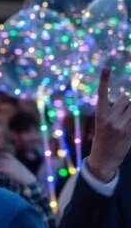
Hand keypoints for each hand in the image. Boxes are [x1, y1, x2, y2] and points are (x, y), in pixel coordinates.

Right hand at [87, 67, 130, 181]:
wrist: (104, 158)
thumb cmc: (104, 138)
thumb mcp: (103, 123)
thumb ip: (114, 111)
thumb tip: (128, 100)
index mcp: (100, 115)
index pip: (102, 95)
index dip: (104, 81)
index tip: (106, 68)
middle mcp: (110, 119)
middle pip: (126, 99)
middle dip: (128, 103)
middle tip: (124, 113)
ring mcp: (121, 126)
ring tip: (125, 120)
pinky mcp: (130, 133)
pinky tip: (128, 126)